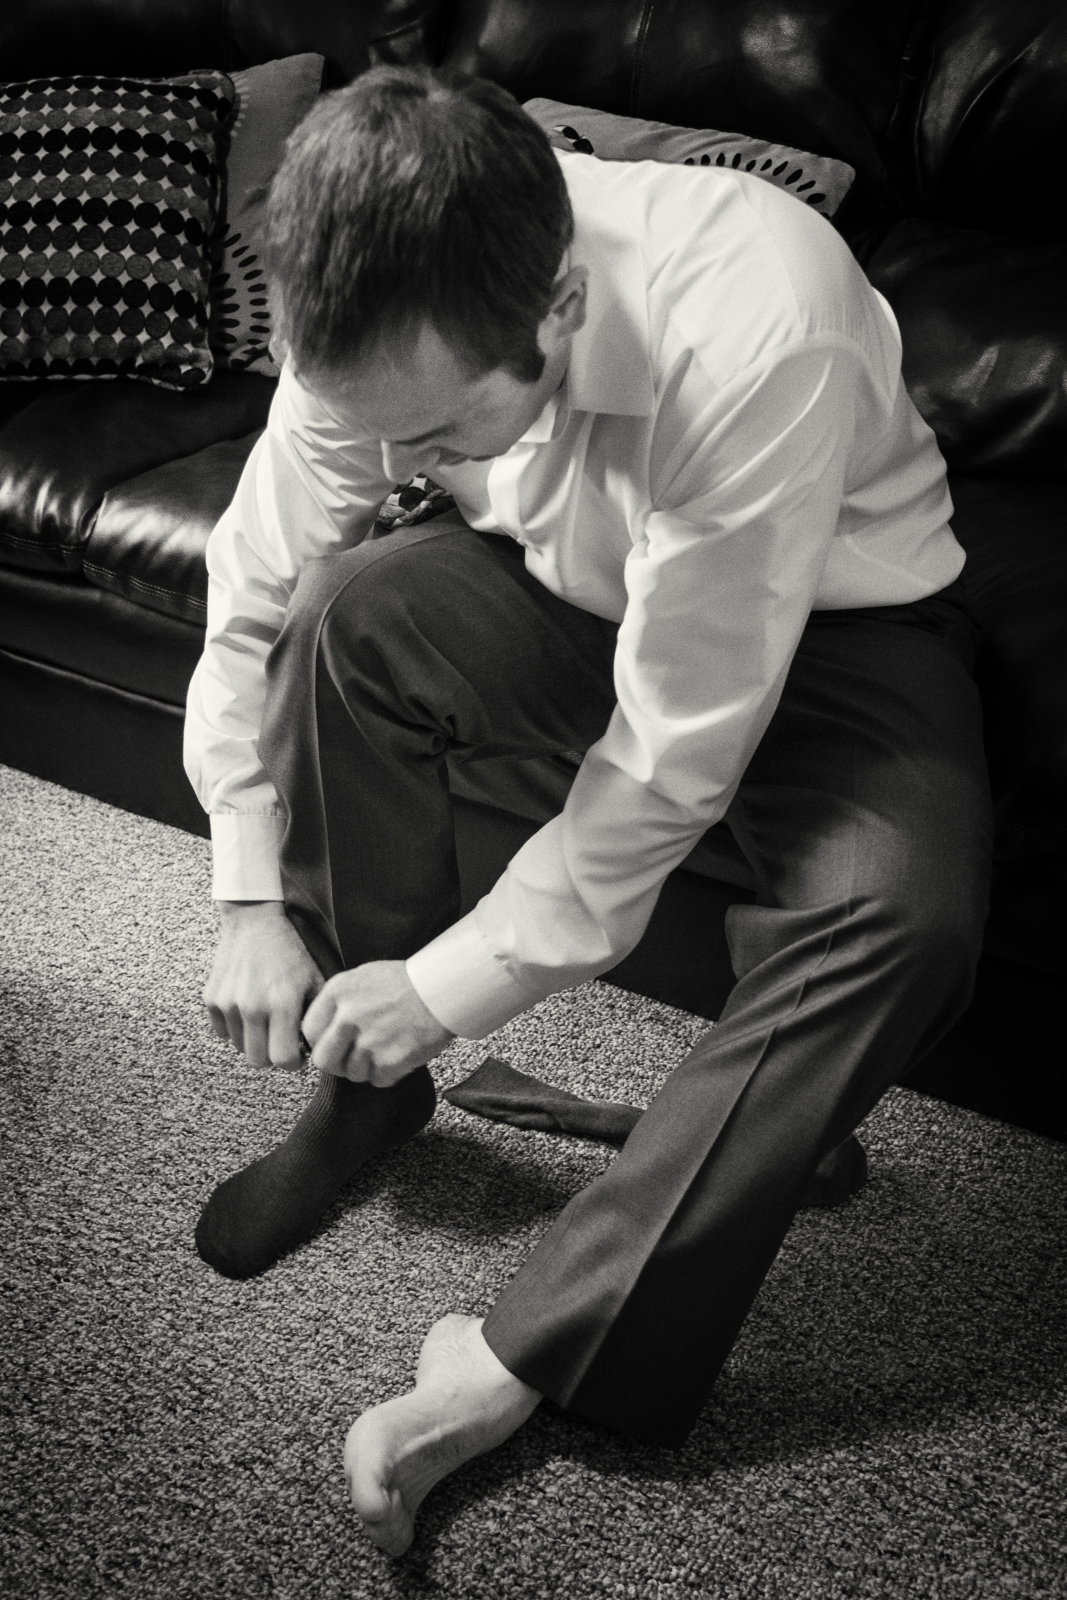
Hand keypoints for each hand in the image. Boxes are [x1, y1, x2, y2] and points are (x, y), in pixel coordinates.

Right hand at [204, 901, 324, 1069]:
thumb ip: (315, 1018)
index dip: (293, 1062)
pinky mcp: (211, 999)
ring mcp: (228, 1003)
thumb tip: (314, 1048)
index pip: (284, 1059)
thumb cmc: (291, 954)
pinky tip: (249, 1010)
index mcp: (282, 1003)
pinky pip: (223, 1032)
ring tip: (266, 1020)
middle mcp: (252, 1007)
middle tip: (281, 1042)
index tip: (297, 1054)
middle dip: (272, 1057)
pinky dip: (236, 1028)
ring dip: (254, 1041)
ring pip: (240, 1047)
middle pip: (258, 1061)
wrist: (254, 923)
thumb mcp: (314, 981)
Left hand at [302, 960, 452, 1087]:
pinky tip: (400, 1053)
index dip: (321, 1041)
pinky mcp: (390, 1060)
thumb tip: (320, 1030)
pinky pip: (378, 1080)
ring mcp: (369, 1040)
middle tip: (355, 1057)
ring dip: (368, 1068)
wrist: (444, 989)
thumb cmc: (406, 982)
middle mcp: (349, 1016)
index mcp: (338, 992)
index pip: (309, 1031)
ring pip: (352, 1074)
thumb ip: (337, 1002)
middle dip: (338, 1063)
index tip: (333, 1044)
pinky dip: (389, 1073)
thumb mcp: (363, 977)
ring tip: (386, 1049)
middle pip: (324, 1060)